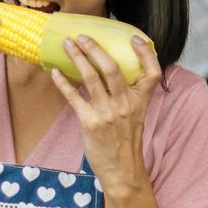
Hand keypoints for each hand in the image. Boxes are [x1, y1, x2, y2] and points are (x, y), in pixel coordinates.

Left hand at [50, 34, 161, 198]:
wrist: (122, 170)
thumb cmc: (126, 141)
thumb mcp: (137, 115)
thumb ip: (130, 94)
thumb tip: (113, 70)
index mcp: (141, 101)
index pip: (152, 72)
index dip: (145, 53)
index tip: (134, 38)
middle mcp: (125, 104)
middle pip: (112, 68)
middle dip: (95, 49)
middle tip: (83, 36)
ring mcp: (107, 113)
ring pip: (91, 78)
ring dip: (77, 58)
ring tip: (67, 45)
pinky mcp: (90, 123)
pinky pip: (74, 97)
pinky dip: (63, 83)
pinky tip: (55, 72)